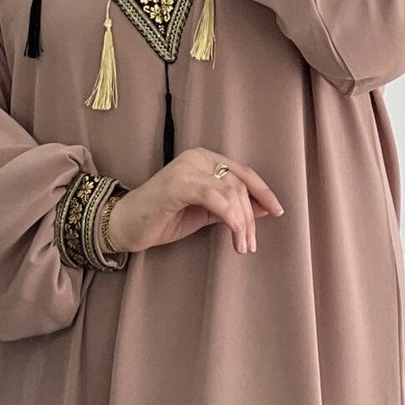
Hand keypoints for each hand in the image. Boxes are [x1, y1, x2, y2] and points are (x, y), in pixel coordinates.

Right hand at [106, 146, 283, 256]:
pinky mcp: (177, 184)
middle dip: (251, 216)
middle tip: (251, 244)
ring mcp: (186, 169)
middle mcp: (197, 158)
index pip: (243, 172)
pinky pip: (214, 197)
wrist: (125, 225)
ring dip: (242, 222)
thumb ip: (232, 208)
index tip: (279, 211)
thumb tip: (266, 209)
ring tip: (242, 246)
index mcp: (205, 159)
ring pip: (230, 192)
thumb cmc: (163, 219)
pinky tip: (235, 234)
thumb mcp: (205, 213)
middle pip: (239, 184)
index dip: (263, 191)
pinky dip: (230, 217)